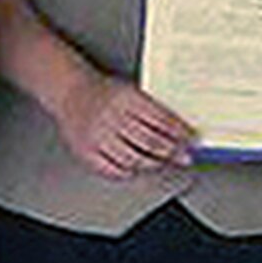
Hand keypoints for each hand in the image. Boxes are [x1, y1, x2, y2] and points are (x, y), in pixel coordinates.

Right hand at [54, 70, 194, 179]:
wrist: (70, 91)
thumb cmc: (104, 91)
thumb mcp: (130, 90)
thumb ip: (152, 109)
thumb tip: (180, 131)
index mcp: (125, 98)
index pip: (160, 119)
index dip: (180, 132)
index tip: (191, 139)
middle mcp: (111, 117)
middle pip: (150, 141)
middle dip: (172, 151)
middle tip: (184, 156)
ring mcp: (98, 137)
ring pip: (134, 158)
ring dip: (153, 163)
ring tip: (162, 162)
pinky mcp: (87, 152)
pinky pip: (113, 169)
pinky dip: (128, 171)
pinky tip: (136, 167)